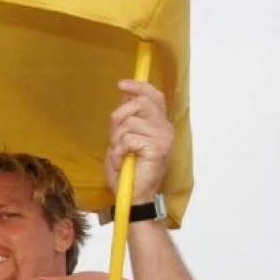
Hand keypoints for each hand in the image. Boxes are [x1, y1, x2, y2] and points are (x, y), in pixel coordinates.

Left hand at [105, 80, 172, 201]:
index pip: (154, 96)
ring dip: (117, 140)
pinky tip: (124, 160)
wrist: (133, 195)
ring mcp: (163, 137)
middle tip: (115, 137)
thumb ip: (125, 121)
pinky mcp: (158, 147)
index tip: (121, 84)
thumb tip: (124, 96)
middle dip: (119, 117)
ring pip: (130, 122)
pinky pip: (129, 138)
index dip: (138, 87)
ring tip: (121, 154)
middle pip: (140, 103)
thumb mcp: (122, 140)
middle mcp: (165, 128)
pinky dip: (120, 150)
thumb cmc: (127, 170)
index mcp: (159, 125)